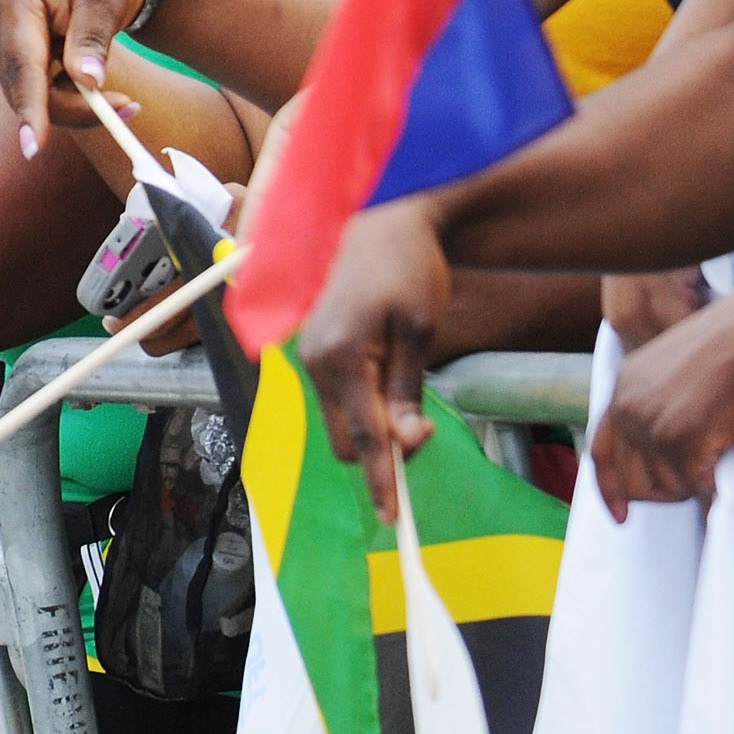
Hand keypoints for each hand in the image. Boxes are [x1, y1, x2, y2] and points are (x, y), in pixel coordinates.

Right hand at [0, 0, 157, 147]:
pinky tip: (105, 90)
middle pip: (27, 90)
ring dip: (78, 107)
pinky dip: (74, 100)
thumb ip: (92, 36)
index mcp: (15, 4)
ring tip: (127, 101)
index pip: (23, 66)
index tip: (35, 146)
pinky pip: (41, 93)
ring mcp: (7, 45)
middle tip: (130, 109)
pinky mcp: (20, 58)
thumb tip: (86, 82)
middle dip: (75, 109)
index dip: (30, 107)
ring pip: (34, 98)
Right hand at [297, 197, 452, 517]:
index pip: (363, 436)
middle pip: (343, 439)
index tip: (394, 517)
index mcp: (339, 357)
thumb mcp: (421, 329)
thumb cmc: (409, 267)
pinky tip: (389, 378)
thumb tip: (406, 442)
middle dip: (381, 450)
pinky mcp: (314, 348)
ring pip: (338, 419)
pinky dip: (363, 403)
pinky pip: (336, 395)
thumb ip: (409, 390)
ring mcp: (308, 354)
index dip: (383, 479)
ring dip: (373, 424)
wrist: (381, 216)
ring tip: (409, 390)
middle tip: (425, 431)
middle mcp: (312, 360)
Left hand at [593, 270, 733, 513]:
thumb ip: (656, 404)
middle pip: (630, 480)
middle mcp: (628, 407)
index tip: (618, 517)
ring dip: (690, 484)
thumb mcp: (675, 370)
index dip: (608, 488)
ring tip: (714, 454)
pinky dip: (710, 486)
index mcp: (623, 386)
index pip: (601, 450)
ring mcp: (652, 424)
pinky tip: (722, 468)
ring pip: (665, 487)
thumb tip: (663, 449)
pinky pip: (692, 486)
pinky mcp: (682, 438)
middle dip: (663, 490)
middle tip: (695, 475)